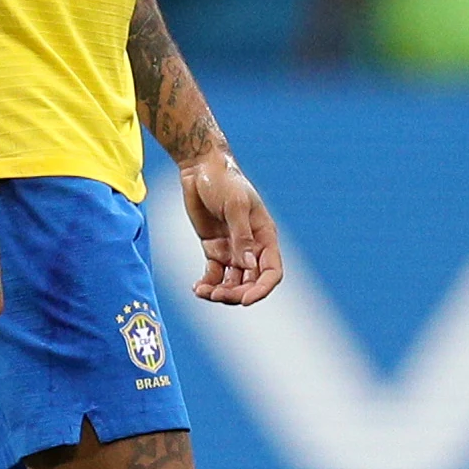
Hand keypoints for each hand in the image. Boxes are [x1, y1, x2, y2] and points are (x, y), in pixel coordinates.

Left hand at [179, 152, 282, 306]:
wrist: (201, 168)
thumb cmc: (224, 180)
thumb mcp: (235, 205)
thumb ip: (241, 236)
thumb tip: (248, 266)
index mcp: (265, 236)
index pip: (271, 272)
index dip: (262, 289)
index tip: (245, 300)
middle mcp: (251, 247)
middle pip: (251, 282)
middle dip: (237, 293)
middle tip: (217, 295)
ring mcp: (232, 249)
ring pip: (232, 283)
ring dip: (220, 292)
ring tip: (203, 292)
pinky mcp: (214, 249)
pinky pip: (214, 275)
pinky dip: (207, 285)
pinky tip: (197, 288)